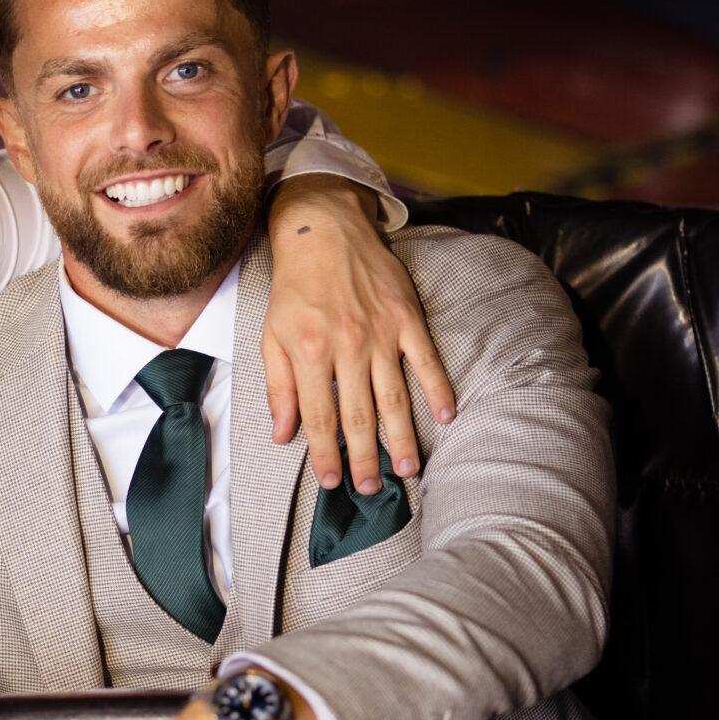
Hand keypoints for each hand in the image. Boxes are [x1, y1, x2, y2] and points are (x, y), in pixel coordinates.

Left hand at [264, 175, 455, 496]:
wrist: (324, 231)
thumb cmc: (295, 287)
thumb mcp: (271, 336)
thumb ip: (279, 387)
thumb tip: (282, 433)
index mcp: (310, 353)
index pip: (319, 417)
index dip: (326, 454)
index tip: (332, 482)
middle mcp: (347, 347)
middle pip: (359, 416)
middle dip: (365, 457)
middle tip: (372, 489)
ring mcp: (381, 333)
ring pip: (395, 397)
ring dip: (402, 437)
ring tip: (408, 469)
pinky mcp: (407, 319)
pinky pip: (426, 360)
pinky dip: (438, 389)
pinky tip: (447, 416)